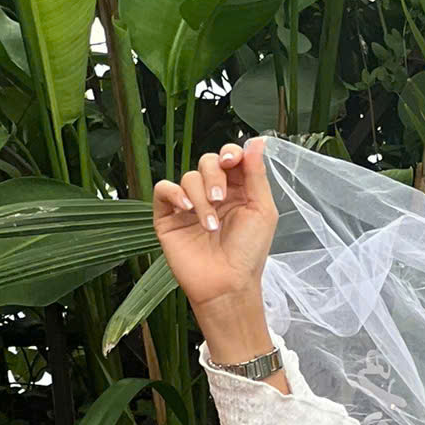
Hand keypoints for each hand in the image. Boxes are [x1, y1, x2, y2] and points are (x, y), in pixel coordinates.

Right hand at [152, 138, 277, 327]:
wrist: (227, 283)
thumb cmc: (249, 251)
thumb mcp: (261, 209)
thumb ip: (256, 174)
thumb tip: (259, 141)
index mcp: (238, 189)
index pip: (230, 158)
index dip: (230, 153)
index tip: (232, 160)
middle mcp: (213, 193)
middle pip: (208, 161)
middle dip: (215, 176)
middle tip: (221, 199)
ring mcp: (189, 204)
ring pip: (189, 177)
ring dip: (201, 198)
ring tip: (211, 225)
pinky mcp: (168, 216)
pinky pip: (163, 189)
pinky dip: (175, 193)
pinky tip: (186, 209)